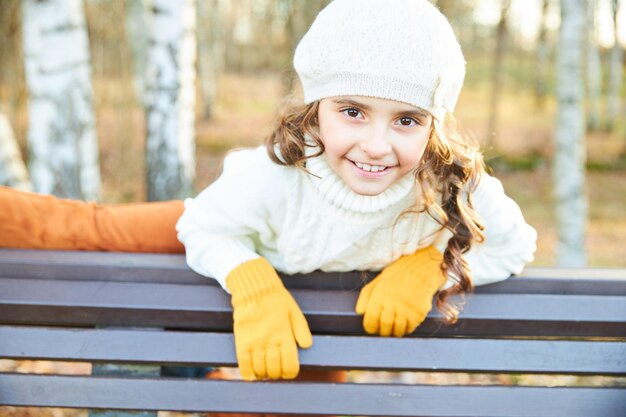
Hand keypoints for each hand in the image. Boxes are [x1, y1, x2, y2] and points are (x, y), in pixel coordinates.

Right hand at [226, 258, 311, 379]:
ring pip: (261, 370)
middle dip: (277, 374)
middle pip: (275, 370)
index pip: (290, 366)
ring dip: (264, 374)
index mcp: (285, 336)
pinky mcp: (242, 343)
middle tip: (276, 370)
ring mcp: (255, 344)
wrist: (255, 291)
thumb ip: (302, 330)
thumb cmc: (277, 301)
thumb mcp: (295, 312)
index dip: (290, 373)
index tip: (288, 371)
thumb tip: (306, 346)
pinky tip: (252, 374)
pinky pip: (244, 366)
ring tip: (265, 370)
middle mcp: (271, 343)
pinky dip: (249, 374)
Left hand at [355, 246, 446, 336]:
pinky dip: (406, 328)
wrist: (420, 269)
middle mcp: (392, 305)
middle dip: (383, 332)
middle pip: (384, 328)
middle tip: (384, 329)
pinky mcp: (418, 314)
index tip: (372, 328)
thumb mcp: (378, 281)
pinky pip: (410, 328)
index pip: (370, 321)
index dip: (370, 328)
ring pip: (397, 331)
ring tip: (395, 326)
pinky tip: (405, 321)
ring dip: (395, 331)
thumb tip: (359, 312)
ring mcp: (406, 310)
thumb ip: (366, 296)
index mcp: (379, 297)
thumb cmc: (397, 275)